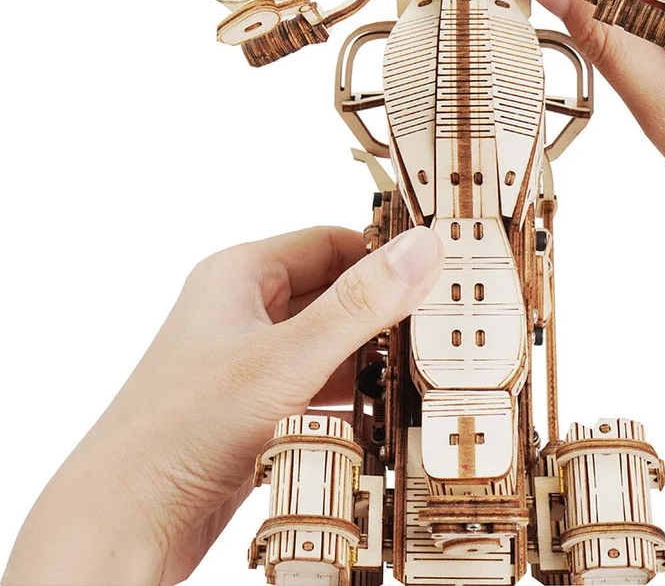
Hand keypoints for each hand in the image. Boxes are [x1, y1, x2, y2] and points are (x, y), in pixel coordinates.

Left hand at [3, 225, 443, 585]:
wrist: (123, 521)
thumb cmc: (183, 429)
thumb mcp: (287, 359)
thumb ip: (360, 304)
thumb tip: (421, 247)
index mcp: (240, 276)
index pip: (330, 242)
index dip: (383, 253)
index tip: (437, 270)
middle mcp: (242, 312)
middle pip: (333, 292)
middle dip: (384, 311)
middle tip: (442, 327)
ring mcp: (247, 362)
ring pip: (327, 343)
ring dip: (371, 359)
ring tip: (423, 372)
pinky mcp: (253, 409)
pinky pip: (315, 387)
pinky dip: (349, 397)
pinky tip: (382, 416)